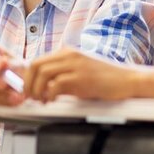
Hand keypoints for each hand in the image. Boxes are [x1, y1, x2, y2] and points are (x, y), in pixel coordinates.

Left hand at [23, 48, 137, 102]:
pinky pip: (56, 84)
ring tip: (40, 100)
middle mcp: (69, 55)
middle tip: (30, 97)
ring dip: (36, 90)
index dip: (27, 76)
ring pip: (43, 73)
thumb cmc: (105, 78)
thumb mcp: (80, 71)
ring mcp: (75, 65)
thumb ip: (62, 74)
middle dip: (28, 83)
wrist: (127, 79)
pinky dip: (49, 95)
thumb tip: (42, 86)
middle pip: (36, 65)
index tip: (25, 89)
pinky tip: (52, 101)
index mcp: (67, 53)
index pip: (37, 60)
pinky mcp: (81, 78)